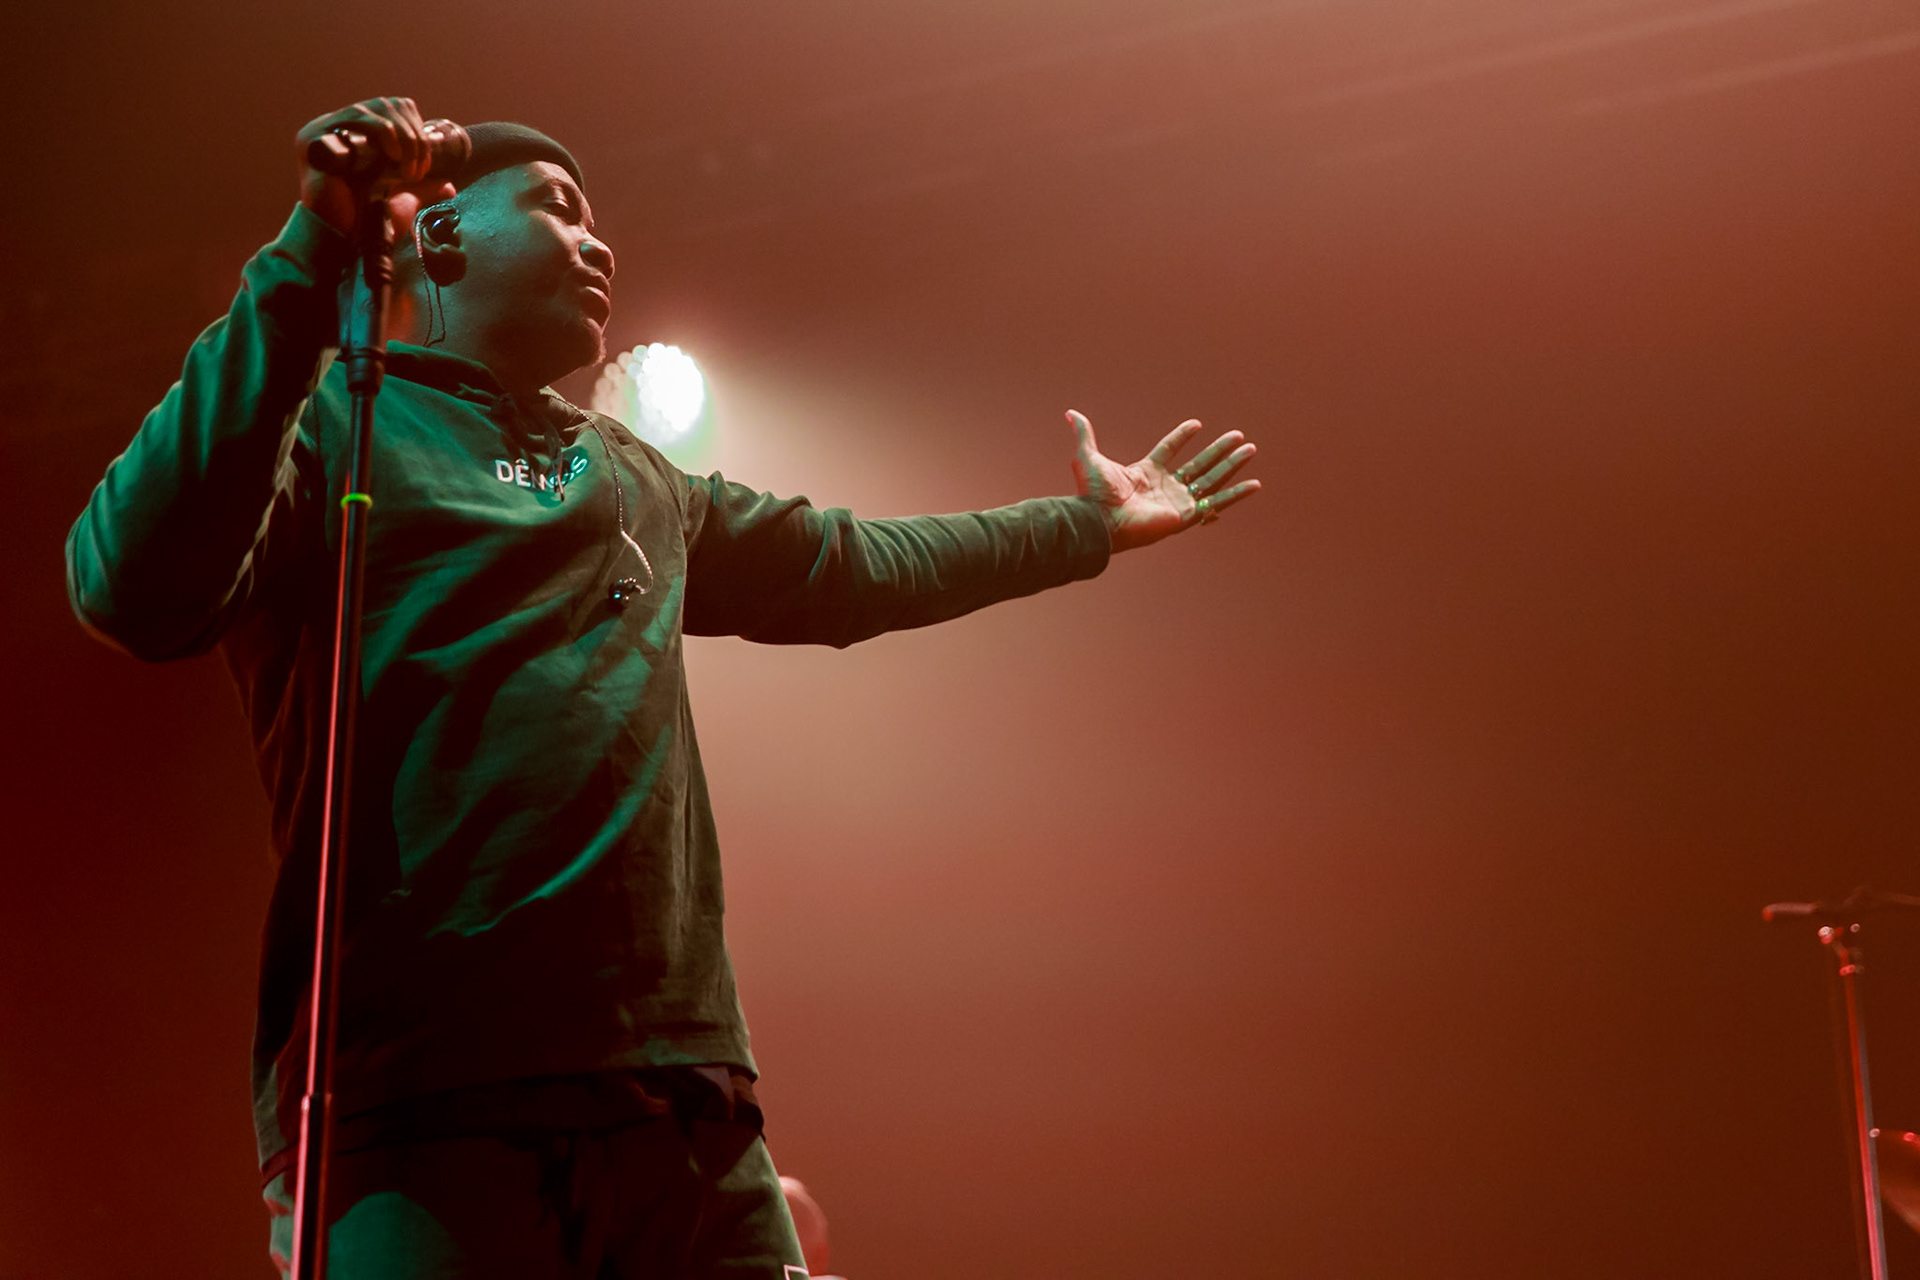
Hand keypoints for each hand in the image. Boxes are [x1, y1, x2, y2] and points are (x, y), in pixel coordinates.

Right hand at [295, 96, 455, 235]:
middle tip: (416, 172)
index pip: (394, 109)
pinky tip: (392, 156)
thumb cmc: (368, 223)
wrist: (345, 241)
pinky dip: (383, 131)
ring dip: (404, 137)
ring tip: (405, 170)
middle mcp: (339, 127)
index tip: (423, 167)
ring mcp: (325, 129)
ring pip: (377, 109)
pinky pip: (357, 116)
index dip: (416, 130)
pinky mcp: (316, 136)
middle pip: (388, 106)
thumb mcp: (402, 201)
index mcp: (357, 136)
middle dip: (414, 137)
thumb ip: (422, 190)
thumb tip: (449, 186)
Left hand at [1067, 410, 1259, 551]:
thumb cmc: (1094, 495)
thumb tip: (1070, 413)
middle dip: (1220, 450)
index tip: (1196, 424)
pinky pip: (1216, 502)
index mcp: (1147, 472)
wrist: (1102, 521)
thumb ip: (1085, 434)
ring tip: (1251, 449)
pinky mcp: (1187, 516)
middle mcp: (1166, 487)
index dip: (1182, 436)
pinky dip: (1236, 495)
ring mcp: (1178, 501)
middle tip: (1239, 436)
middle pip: (1200, 464)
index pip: (1169, 450)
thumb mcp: (1088, 458)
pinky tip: (1255, 484)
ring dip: (1232, 464)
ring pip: (1212, 479)